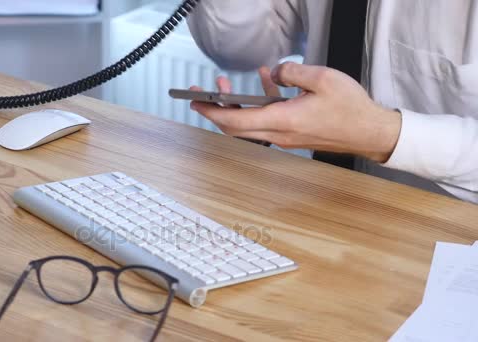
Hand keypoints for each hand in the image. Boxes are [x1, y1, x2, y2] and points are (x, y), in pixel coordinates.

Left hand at [189, 63, 401, 162]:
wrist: (370, 133)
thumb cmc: (350, 109)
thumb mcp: (321, 79)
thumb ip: (292, 72)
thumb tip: (273, 73)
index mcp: (283, 120)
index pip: (236, 120)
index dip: (212, 111)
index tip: (195, 102)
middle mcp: (279, 133)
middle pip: (235, 126)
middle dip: (214, 110)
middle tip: (201, 94)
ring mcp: (285, 136)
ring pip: (249, 124)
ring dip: (235, 106)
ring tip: (226, 84)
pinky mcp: (293, 134)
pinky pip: (267, 119)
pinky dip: (259, 103)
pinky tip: (265, 82)